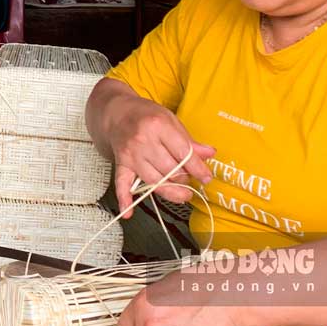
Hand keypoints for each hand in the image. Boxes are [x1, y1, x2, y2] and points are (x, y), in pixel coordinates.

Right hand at [105, 94, 214, 212]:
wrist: (117, 113)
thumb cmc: (146, 115)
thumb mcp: (171, 120)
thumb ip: (188, 140)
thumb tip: (209, 154)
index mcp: (159, 125)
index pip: (183, 153)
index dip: (198, 169)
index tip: (206, 178)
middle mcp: (143, 141)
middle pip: (169, 170)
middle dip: (184, 179)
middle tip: (190, 181)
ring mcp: (131, 154)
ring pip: (153, 180)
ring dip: (170, 191)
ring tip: (182, 194)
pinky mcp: (121, 164)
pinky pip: (122, 183)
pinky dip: (125, 199)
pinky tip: (128, 213)